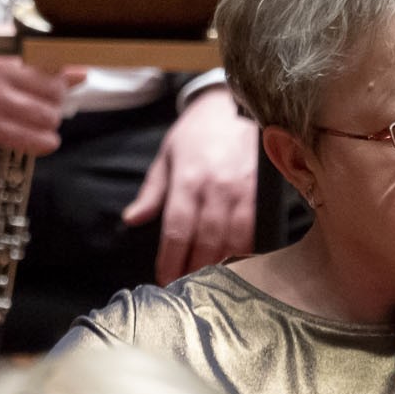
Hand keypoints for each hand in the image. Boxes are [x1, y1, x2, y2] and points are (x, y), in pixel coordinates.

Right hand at [0, 32, 80, 156]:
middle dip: (58, 97)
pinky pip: (33, 139)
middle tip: (49, 100)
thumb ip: (36, 52)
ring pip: (48, 115)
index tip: (76, 74)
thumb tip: (78, 69)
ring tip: (41, 118)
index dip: (69, 67)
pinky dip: (45, 142)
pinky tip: (44, 139)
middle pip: (55, 87)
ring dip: (50, 120)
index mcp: (3, 45)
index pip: (51, 55)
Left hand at [123, 85, 260, 283]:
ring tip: (209, 280)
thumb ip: (152, 192)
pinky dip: (246, 251)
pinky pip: (255, 231)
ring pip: (232, 240)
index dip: (170, 261)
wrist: (233, 105)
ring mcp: (242, 191)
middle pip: (204, 242)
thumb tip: (132, 219)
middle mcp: (215, 187)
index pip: (176, 231)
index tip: (164, 280)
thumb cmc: (197, 133)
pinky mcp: (262, 193)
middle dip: (194, 270)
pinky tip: (237, 262)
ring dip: (220, 265)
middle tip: (185, 288)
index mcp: (186, 179)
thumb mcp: (167, 156)